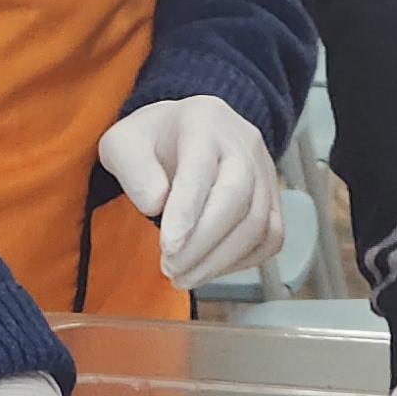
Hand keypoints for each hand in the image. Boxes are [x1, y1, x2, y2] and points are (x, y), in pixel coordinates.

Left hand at [98, 97, 285, 288]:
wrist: (183, 133)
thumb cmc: (151, 142)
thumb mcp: (122, 144)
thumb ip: (133, 170)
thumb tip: (155, 203)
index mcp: (203, 120)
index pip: (201, 167)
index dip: (187, 211)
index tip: (168, 248)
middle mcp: (243, 141)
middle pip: (238, 196)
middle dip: (203, 243)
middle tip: (171, 268)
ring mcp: (264, 170)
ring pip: (259, 223)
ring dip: (220, 260)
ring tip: (183, 275)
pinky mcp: (274, 198)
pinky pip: (270, 237)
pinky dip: (241, 261)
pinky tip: (209, 266)